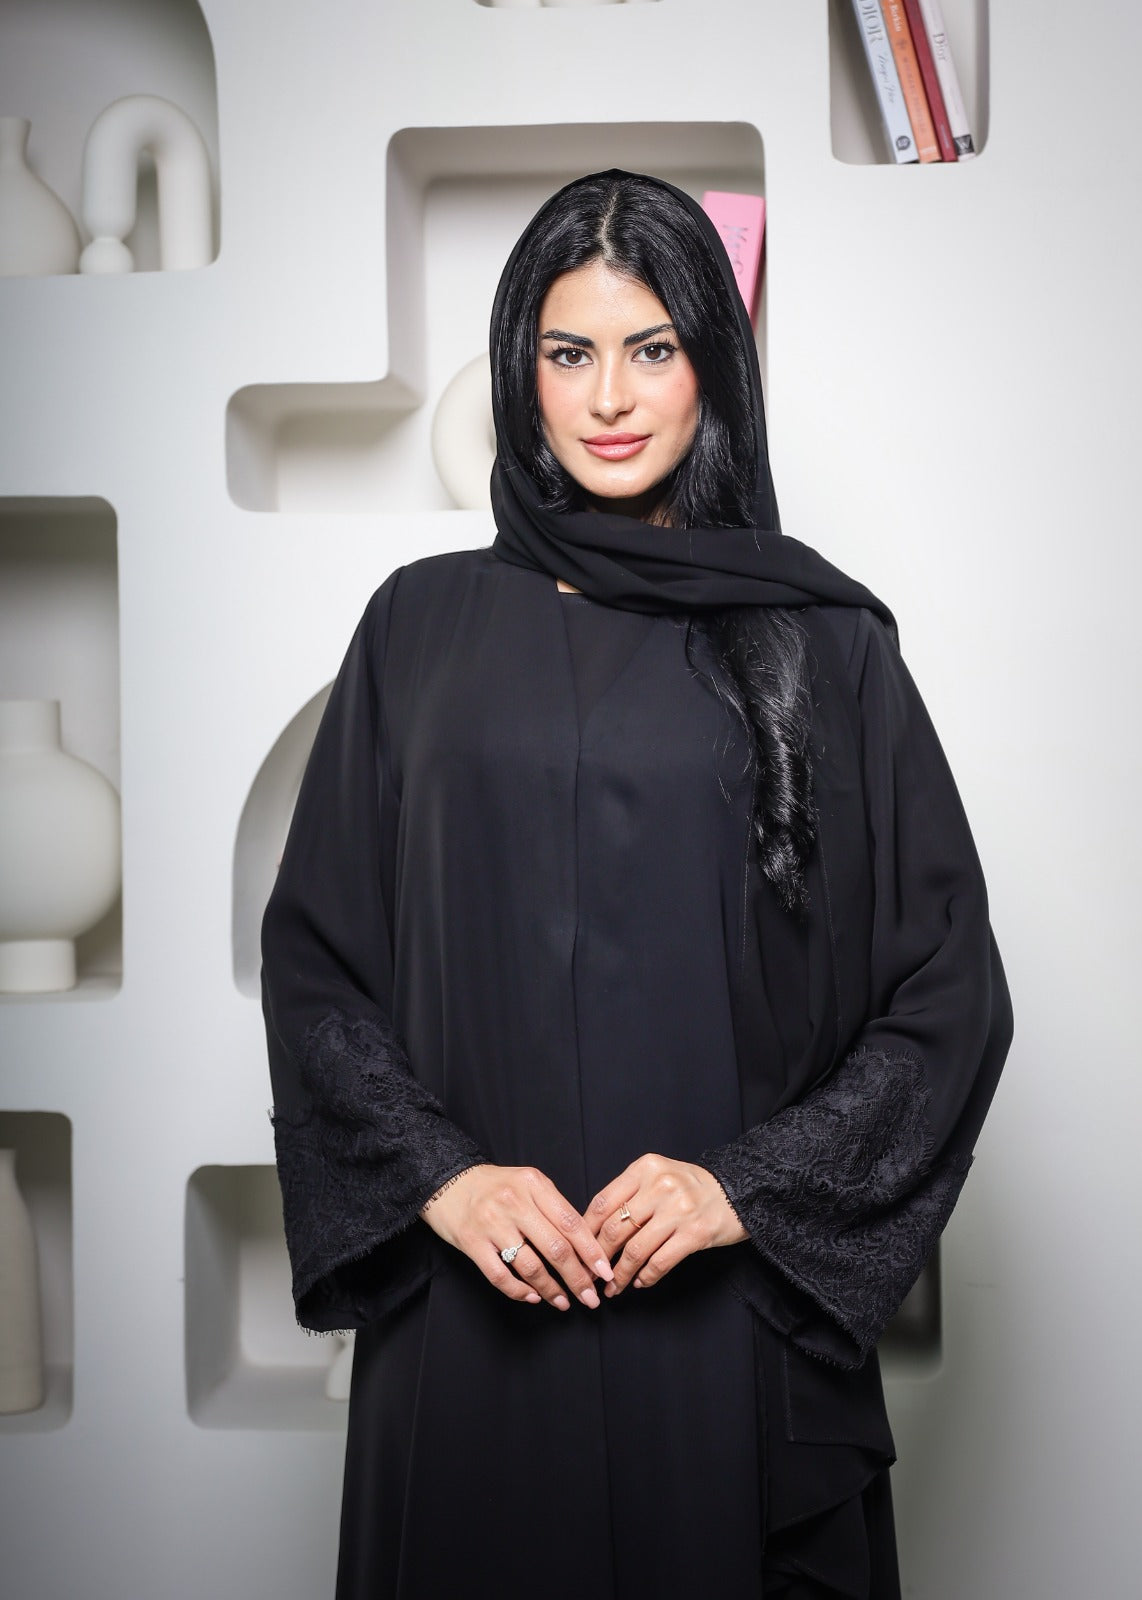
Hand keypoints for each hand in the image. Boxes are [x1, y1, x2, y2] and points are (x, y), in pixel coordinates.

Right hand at [420, 1164, 613, 1311]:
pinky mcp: (472, 1242)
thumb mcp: (528, 1184)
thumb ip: (554, 1208)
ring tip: (564, 1302)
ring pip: (531, 1266)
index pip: (571, 1222)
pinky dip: (520, 1291)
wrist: (448, 1181)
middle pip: (556, 1248)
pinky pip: (501, 1276)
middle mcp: (515, 1202)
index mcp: (534, 1184)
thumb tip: (585, 1246)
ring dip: (552, 1290)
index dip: (591, 1251)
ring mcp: (492, 1223)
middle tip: (590, 1298)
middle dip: (578, 1278)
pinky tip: (533, 1297)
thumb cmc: (495, 1186)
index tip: (605, 1273)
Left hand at [586, 1154, 746, 1297]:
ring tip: (612, 1287)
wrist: (737, 1192)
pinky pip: (660, 1262)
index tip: (577, 1250)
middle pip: (614, 1228)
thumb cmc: (690, 1187)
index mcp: (645, 1168)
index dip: (585, 1231)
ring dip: (619, 1274)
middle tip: (591, 1275)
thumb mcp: (658, 1177)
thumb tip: (592, 1230)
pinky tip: (639, 1283)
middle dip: (597, 1258)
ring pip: (635, 1250)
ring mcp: (679, 1210)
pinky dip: (645, 1277)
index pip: (603, 1202)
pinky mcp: (695, 1234)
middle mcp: (660, 1185)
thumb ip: (629, 1194)